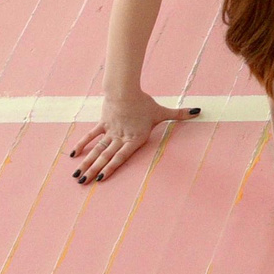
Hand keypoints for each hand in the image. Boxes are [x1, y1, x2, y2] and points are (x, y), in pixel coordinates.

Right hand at [69, 91, 200, 183]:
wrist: (125, 90)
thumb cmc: (144, 103)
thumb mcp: (162, 111)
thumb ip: (180, 114)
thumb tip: (200, 111)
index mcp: (134, 138)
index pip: (121, 157)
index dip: (111, 168)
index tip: (101, 178)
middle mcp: (120, 137)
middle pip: (105, 156)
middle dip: (94, 170)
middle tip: (83, 183)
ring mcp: (110, 131)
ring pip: (96, 149)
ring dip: (86, 162)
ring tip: (77, 175)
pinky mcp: (102, 124)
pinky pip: (91, 136)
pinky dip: (82, 145)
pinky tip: (74, 155)